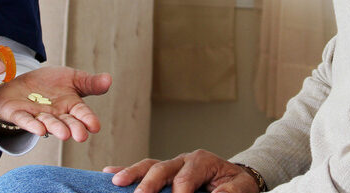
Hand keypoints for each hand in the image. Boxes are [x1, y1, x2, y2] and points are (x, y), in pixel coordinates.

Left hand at [0, 66, 111, 140]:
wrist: (22, 82)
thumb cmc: (50, 84)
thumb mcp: (72, 78)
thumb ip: (90, 82)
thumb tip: (109, 79)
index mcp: (70, 106)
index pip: (82, 113)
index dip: (88, 120)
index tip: (95, 126)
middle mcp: (56, 114)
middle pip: (66, 122)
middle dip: (73, 128)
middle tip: (81, 136)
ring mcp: (38, 115)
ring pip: (48, 123)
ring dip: (55, 128)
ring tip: (64, 134)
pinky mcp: (19, 114)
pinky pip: (25, 120)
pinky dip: (32, 125)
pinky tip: (39, 130)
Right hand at [103, 150, 260, 192]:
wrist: (235, 179)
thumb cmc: (237, 184)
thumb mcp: (240, 188)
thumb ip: (228, 192)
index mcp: (202, 161)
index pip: (186, 178)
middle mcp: (183, 160)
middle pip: (163, 169)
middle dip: (150, 183)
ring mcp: (172, 165)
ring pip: (149, 166)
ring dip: (132, 174)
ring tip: (116, 182)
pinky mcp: (164, 173)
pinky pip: (144, 170)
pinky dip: (127, 171)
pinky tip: (110, 174)